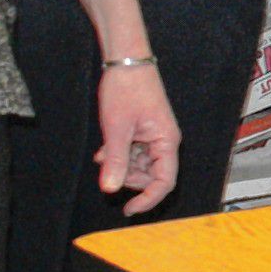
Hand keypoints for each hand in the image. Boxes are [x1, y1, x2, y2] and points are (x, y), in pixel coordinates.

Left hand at [96, 65, 180, 213]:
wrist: (126, 62)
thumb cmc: (127, 89)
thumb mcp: (116, 129)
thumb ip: (116, 161)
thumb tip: (110, 189)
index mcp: (166, 141)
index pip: (164, 181)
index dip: (148, 199)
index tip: (129, 209)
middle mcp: (165, 141)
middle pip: (152, 175)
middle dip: (129, 178)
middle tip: (109, 171)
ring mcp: (155, 135)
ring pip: (141, 165)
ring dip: (122, 166)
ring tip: (104, 156)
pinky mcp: (145, 130)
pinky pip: (135, 153)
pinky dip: (120, 155)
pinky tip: (106, 150)